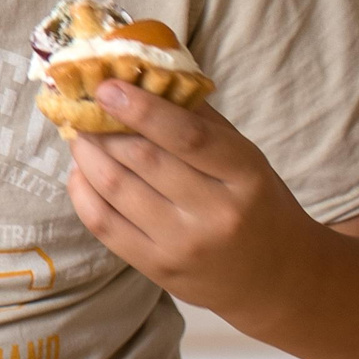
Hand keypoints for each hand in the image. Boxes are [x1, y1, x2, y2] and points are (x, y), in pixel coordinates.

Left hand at [66, 81, 321, 315]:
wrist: (277, 280)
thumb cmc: (257, 205)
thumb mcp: (246, 159)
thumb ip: (200, 120)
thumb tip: (145, 78)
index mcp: (245, 175)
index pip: (187, 137)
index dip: (142, 108)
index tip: (108, 86)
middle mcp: (215, 213)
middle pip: (142, 159)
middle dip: (103, 127)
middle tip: (85, 107)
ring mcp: (182, 245)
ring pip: (115, 187)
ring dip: (87, 154)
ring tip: (81, 135)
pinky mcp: (156, 268)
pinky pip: (102, 223)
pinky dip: (82, 190)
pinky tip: (82, 171)